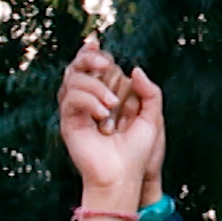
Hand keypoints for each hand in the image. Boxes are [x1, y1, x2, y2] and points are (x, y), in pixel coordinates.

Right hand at [59, 41, 162, 202]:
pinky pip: (71, 98)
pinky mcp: (70, 122)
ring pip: (73, 79)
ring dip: (95, 86)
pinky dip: (87, 101)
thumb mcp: (152, 119)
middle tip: (104, 64)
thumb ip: (150, 92)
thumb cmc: (137, 154)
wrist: (123, 176)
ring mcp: (78, 111)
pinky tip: (102, 116)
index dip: (92, 52)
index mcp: (106, 97)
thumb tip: (134, 70)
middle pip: (78, 66)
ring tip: (112, 106)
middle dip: (89, 58)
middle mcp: (89, 101)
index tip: (96, 44)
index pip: (93, 66)